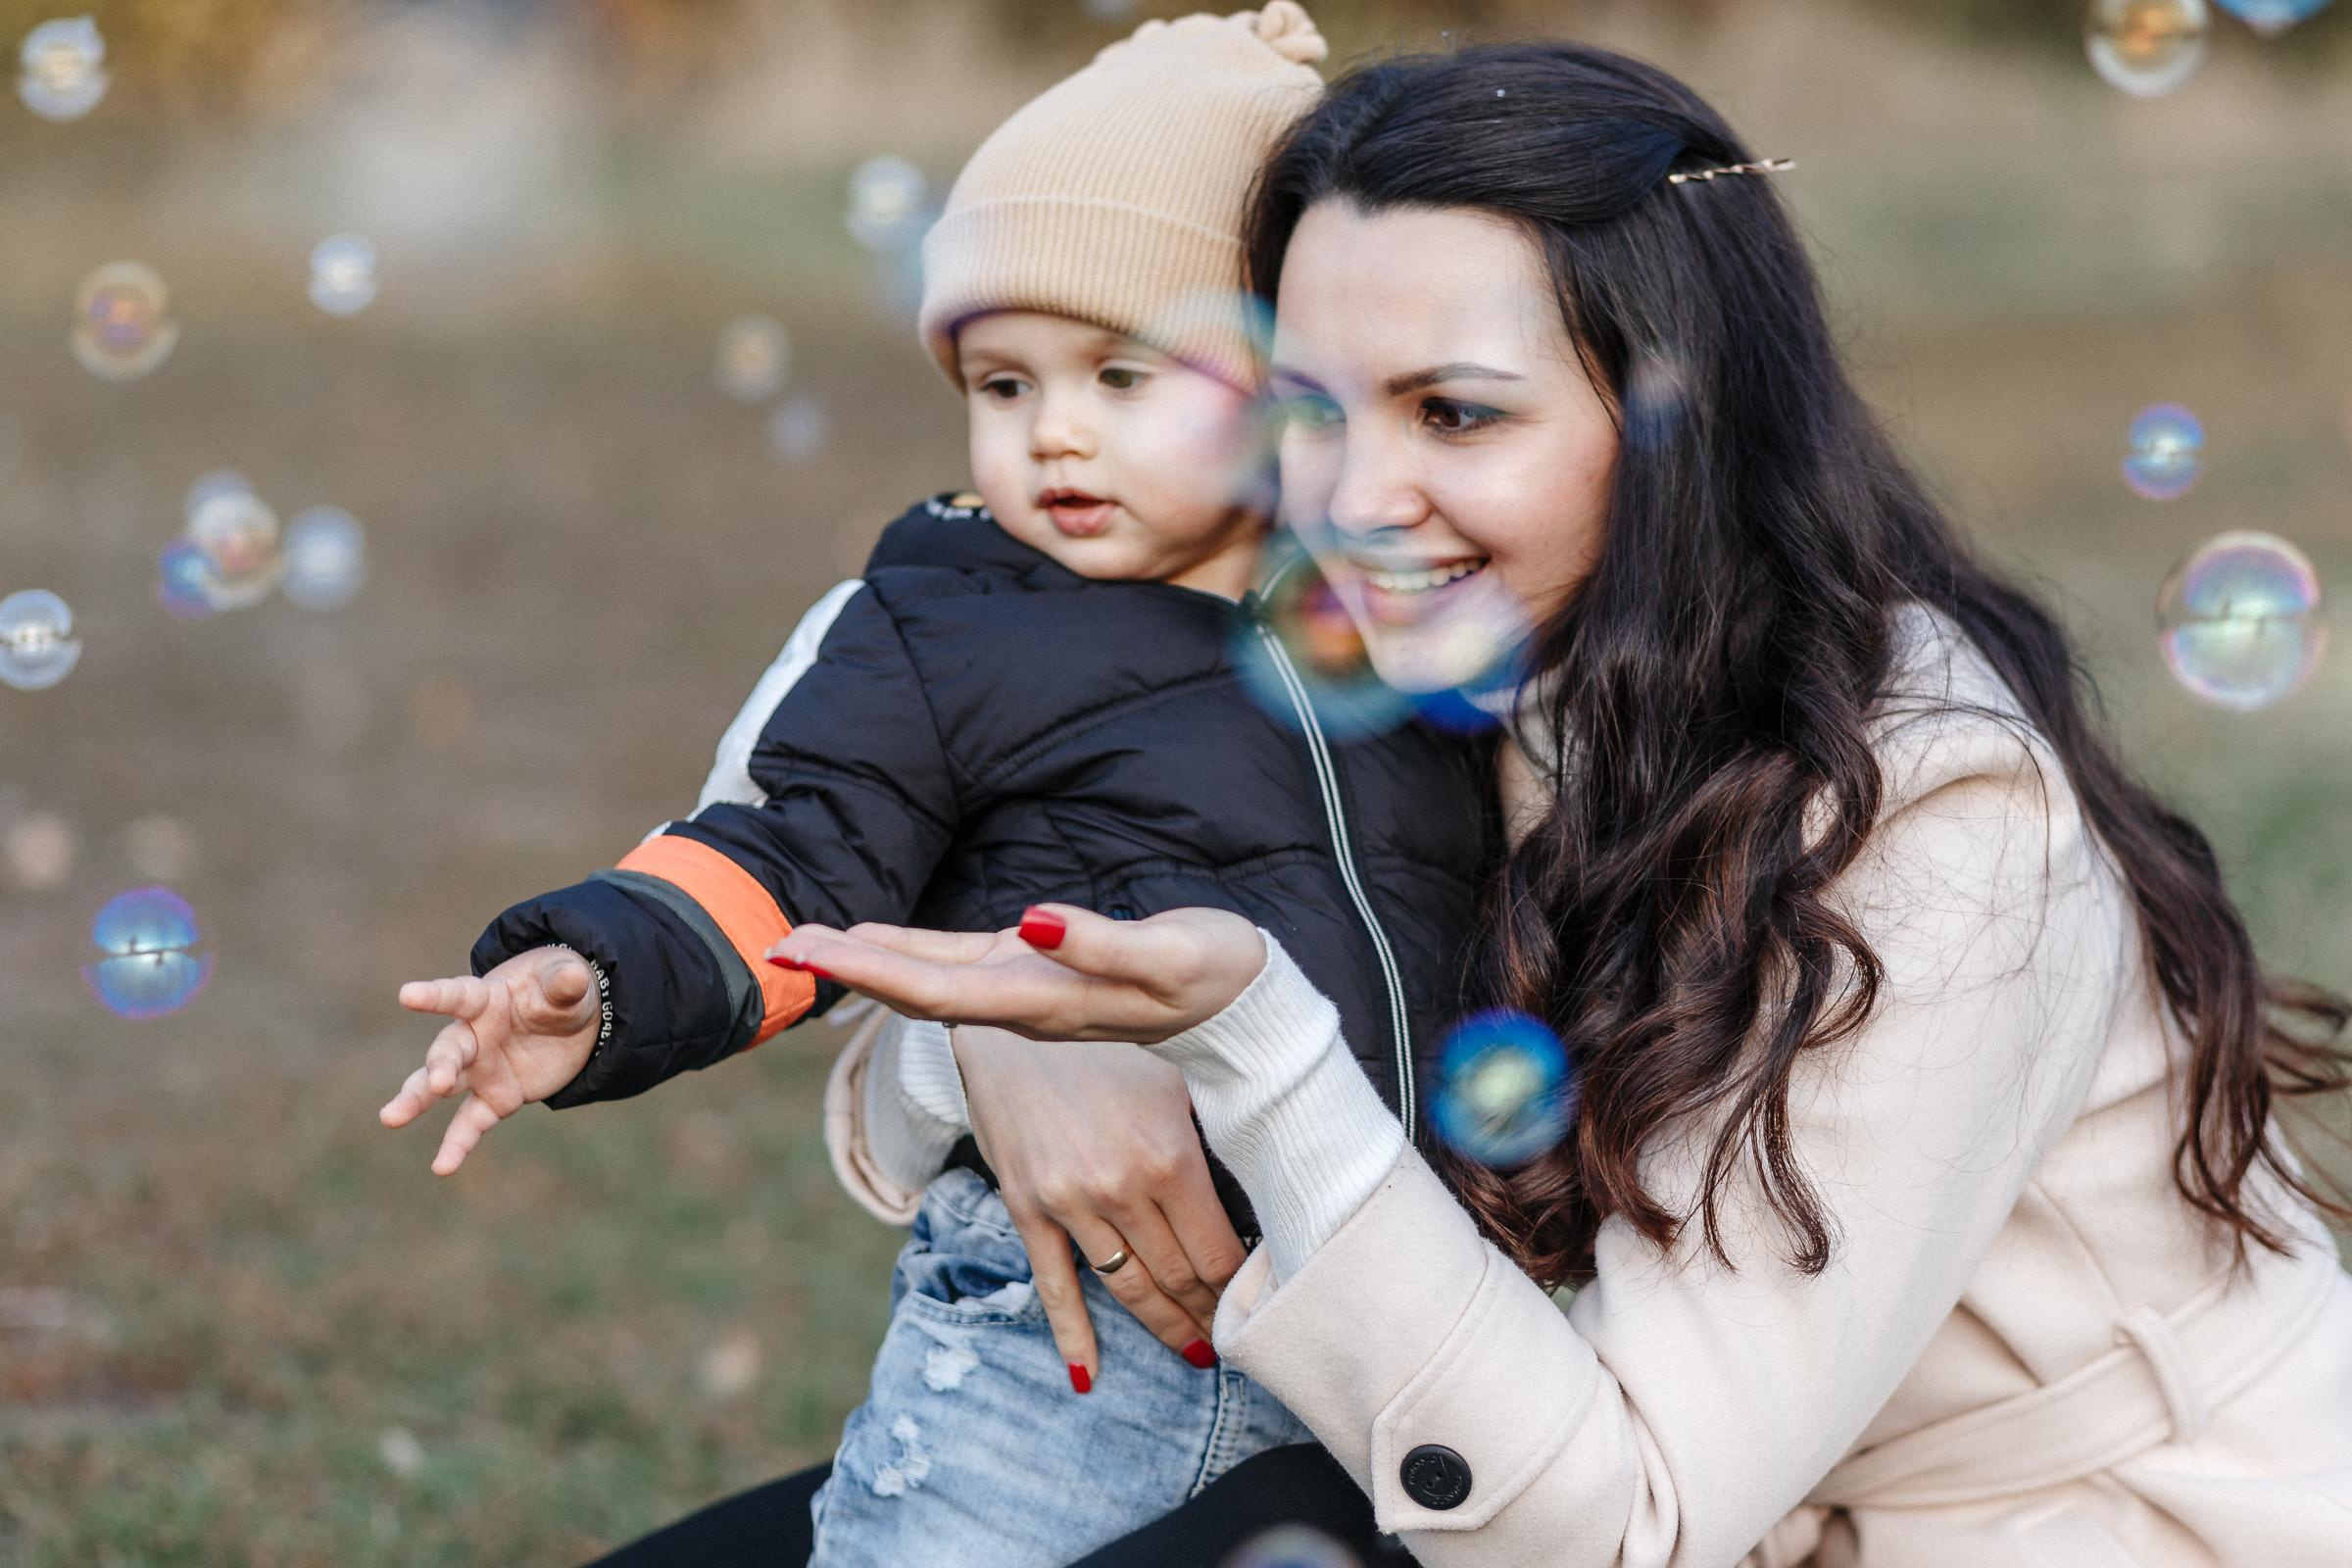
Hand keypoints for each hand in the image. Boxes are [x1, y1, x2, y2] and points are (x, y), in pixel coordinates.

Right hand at [380, 946, 601, 1174]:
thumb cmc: (557, 992)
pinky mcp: (494, 1099)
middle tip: (437, 1081)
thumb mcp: (568, 983)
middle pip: (449, 1050)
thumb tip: (572, 976)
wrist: (567, 1022)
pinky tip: (441, 1167)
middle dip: (440, 1065)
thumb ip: (565, 983)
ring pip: (439, 1087)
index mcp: (487, 1000)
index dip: (435, 995)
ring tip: (391, 1117)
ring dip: (417, 1100)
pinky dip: (457, 1145)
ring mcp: (480, 1070)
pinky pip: (470, 1124)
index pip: (459, 996)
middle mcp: (474, 1036)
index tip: (406, 994)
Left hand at [766, 904, 1265, 1044]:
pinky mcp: (1038, 975)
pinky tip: (872, 941)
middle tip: (777, 944)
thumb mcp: (1169, 957)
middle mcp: (1024, 1004)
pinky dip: (907, 954)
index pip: (938, 990)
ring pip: (930, 980)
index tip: (810, 952)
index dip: (870, 969)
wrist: (1247, 1012)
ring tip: (805, 942)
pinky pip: (957, 967)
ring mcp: (1027, 994)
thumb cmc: (1216, 976)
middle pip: (917, 989)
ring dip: (866, 962)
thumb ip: (1100, 944)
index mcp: (1044, 1000)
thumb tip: (1030, 923)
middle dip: (849, 967)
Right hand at [950, 1025, 1246, 1387]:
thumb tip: (1264, 1186)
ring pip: (1128, 1289)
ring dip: (1165, 1327)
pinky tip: (1090, 1375)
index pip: (1219, 1252)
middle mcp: (1119, 1188)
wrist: (1013, 1007)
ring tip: (1194, 1351)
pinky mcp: (1026, 1207)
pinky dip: (1073, 1335)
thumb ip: (1212, 1132)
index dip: (1244, 1288)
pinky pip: (1053, 1285)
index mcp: (1168, 1156)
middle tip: (1237, 1340)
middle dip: (1211, 1314)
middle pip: (1179, 1278)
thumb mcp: (1175, 1072)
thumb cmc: (1109, 1037)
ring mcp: (1068, 1203)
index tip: (1265, 1304)